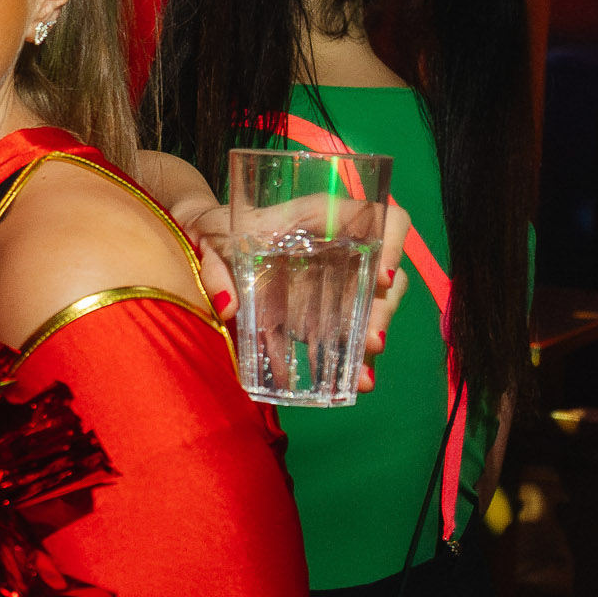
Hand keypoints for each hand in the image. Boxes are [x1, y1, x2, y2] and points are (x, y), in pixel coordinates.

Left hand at [173, 191, 418, 393]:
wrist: (204, 242)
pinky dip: (354, 354)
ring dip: (374, 336)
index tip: (382, 278)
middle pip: (385, 272)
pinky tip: (354, 379)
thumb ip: (214, 268)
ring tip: (363, 372)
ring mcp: (336, 279)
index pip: (381, 217)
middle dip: (385, 309)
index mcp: (321, 216)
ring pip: (376, 303)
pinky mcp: (324, 308)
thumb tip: (227, 307)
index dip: (393, 243)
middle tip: (372, 340)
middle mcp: (340, 246)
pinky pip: (350, 329)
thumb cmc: (214, 229)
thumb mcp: (209, 240)